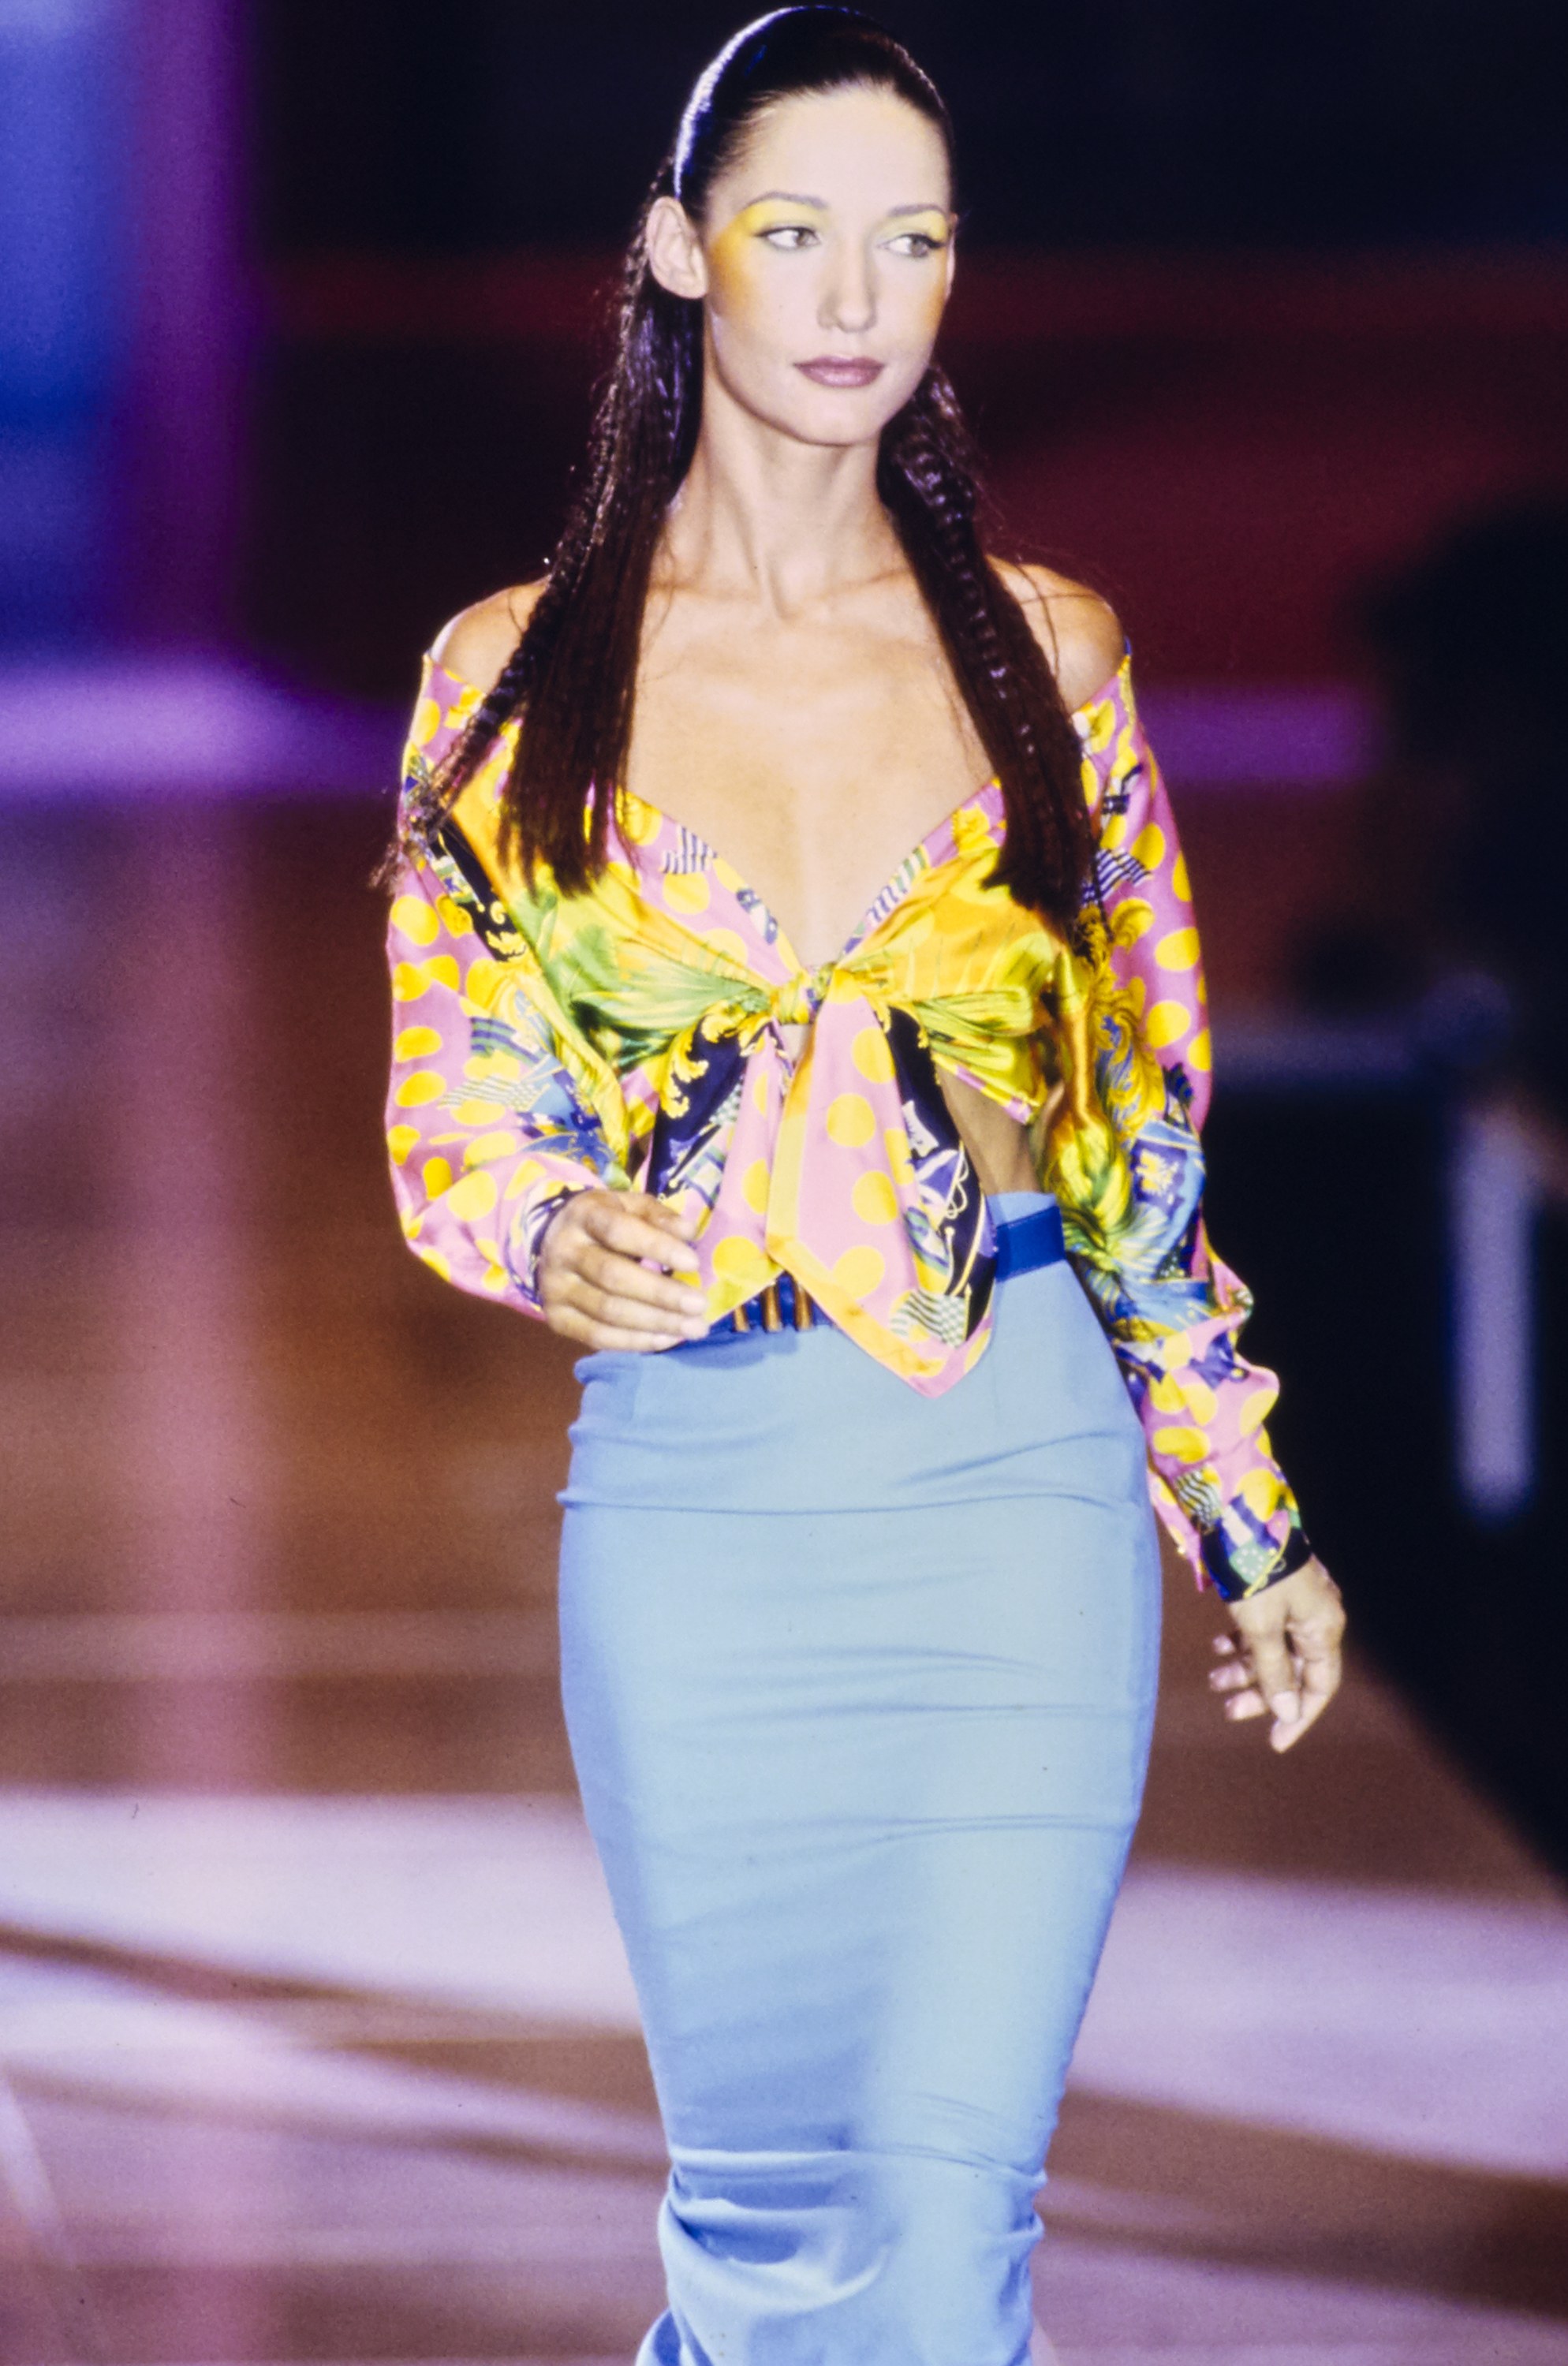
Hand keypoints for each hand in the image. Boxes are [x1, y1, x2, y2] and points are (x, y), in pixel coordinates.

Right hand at [538, 1189, 709, 1351]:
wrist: (552, 1242)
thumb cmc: (605, 1224)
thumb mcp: (630, 1207)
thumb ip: (659, 1216)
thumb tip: (689, 1233)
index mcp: (584, 1215)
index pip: (618, 1231)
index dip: (657, 1247)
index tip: (693, 1263)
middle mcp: (564, 1251)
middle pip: (613, 1276)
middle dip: (661, 1294)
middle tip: (699, 1305)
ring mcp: (555, 1288)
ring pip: (608, 1311)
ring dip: (655, 1323)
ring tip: (693, 1328)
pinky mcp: (556, 1318)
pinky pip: (597, 1336)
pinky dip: (635, 1341)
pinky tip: (666, 1339)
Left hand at [1209, 1556, 1345, 1752]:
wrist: (1242, 1515)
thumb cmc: (1255, 1572)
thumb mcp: (1261, 1627)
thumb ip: (1274, 1672)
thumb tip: (1288, 1713)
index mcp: (1323, 1629)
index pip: (1320, 1687)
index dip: (1298, 1716)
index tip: (1275, 1742)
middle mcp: (1316, 1618)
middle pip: (1293, 1671)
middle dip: (1261, 1693)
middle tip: (1228, 1709)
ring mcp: (1296, 1604)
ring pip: (1274, 1650)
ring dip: (1245, 1668)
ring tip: (1213, 1680)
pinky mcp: (1276, 1592)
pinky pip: (1263, 1628)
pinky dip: (1241, 1642)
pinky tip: (1218, 1645)